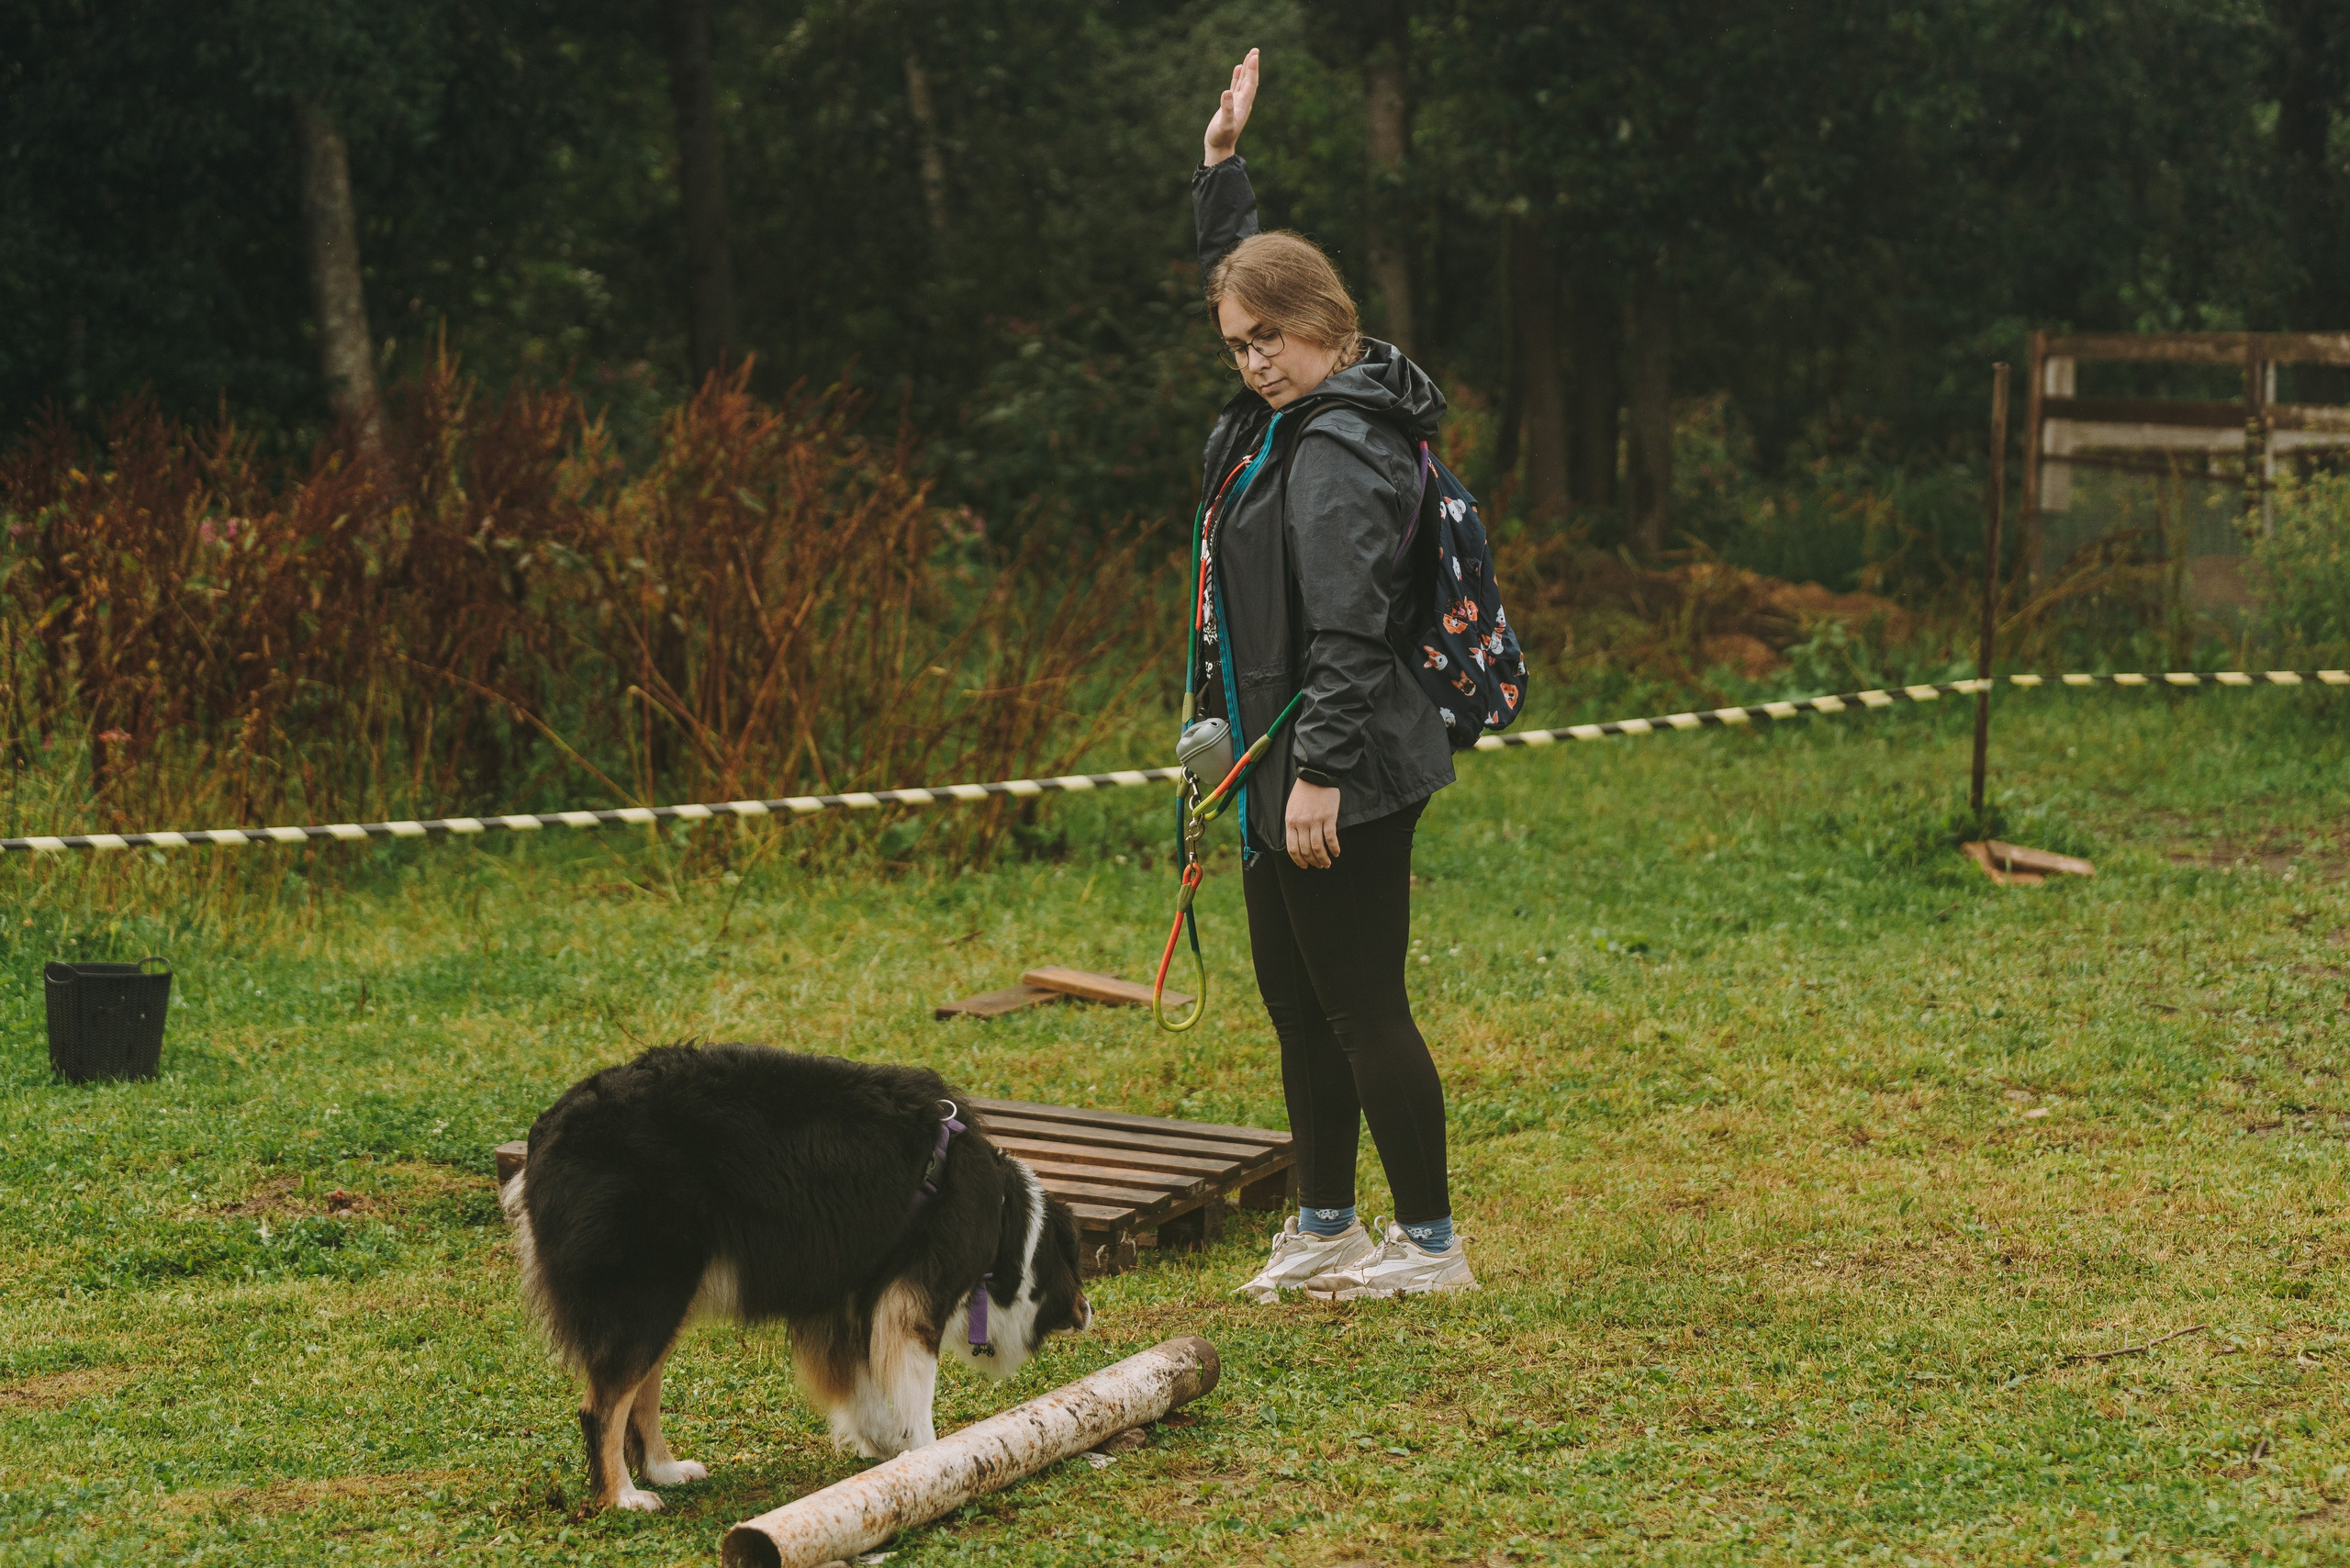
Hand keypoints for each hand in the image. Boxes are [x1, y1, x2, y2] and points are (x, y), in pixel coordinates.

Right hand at [1204, 48, 1258, 165]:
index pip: (1250, 83)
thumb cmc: (1220, 138)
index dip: (1252, 69)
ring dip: (1247, 69)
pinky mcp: (1230, 105)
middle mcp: (1243, 102)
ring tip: (1250, 55)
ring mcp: (1237, 103)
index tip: (1254, 56)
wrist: (1219, 149)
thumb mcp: (1223, 124)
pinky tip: (1238, 68)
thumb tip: (1226, 92)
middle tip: (1255, 50)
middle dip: (1253, 65)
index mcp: (1243, 105)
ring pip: (1244, 82)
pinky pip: (1236, 87)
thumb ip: (1226, 109)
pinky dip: (1238, 77)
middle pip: (1250, 80)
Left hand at [1284, 778, 1340, 868]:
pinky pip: (1331, 838)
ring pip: (1318, 847)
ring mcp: (1315, 821)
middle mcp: (1302, 823)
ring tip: (1327, 863)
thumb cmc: (1303, 792)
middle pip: (1306, 850)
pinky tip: (1336, 852)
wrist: (1316, 775)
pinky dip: (1334, 848)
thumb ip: (1293, 825)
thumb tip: (1297, 842)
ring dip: (1323, 858)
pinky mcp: (1329, 817)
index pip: (1292, 848)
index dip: (1298, 860)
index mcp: (1291, 822)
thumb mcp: (1291, 808)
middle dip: (1313, 862)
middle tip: (1319, 866)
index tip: (1304, 866)